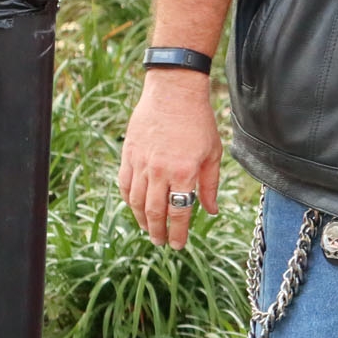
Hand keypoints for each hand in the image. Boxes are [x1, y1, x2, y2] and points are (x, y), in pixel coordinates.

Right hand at [117, 69, 222, 248]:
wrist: (174, 92)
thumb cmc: (198, 122)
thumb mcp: (213, 154)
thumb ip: (210, 185)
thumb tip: (211, 211)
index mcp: (185, 172)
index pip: (179, 213)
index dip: (178, 233)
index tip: (178, 245)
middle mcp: (160, 172)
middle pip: (154, 212)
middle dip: (158, 232)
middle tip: (161, 243)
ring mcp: (141, 164)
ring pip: (136, 202)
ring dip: (141, 220)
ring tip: (149, 229)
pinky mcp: (128, 155)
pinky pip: (124, 185)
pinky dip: (128, 200)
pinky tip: (135, 207)